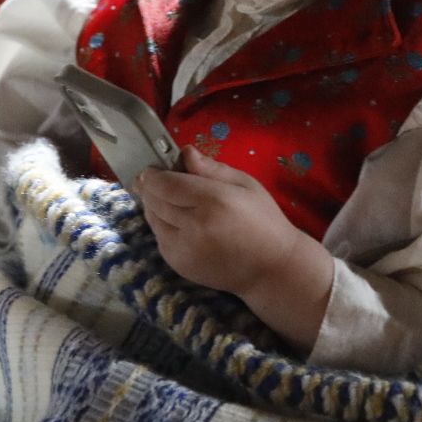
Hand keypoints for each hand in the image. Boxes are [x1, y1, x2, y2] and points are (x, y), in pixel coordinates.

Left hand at [137, 147, 307, 294]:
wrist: (271, 268)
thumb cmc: (263, 220)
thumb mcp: (245, 184)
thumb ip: (212, 168)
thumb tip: (185, 153)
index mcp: (213, 200)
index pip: (165, 184)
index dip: (153, 174)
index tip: (153, 168)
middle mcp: (193, 225)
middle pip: (154, 200)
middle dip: (150, 188)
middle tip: (158, 180)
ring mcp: (183, 248)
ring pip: (152, 220)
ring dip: (155, 207)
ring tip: (170, 200)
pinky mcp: (179, 265)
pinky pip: (160, 238)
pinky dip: (163, 226)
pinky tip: (180, 223)